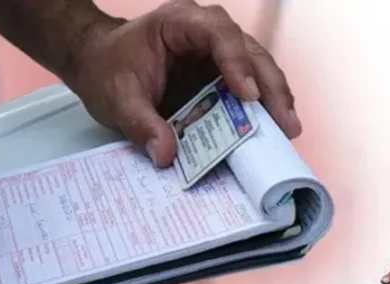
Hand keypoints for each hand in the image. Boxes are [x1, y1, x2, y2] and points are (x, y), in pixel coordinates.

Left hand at [69, 1, 300, 167]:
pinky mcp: (222, 76)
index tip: (248, 95)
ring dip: (276, 98)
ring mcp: (219, 54)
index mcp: (180, 23)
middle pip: (251, 52)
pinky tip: (275, 130)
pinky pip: (250, 88)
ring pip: (259, 68)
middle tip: (285, 122)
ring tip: (288, 130)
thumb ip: (140, 124)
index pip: (220, 34)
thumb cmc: (108, 68)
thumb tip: (166, 154)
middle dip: (271, 86)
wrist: (100, 64)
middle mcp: (207, 32)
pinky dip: (263, 109)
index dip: (238, 62)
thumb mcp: (115, 97)